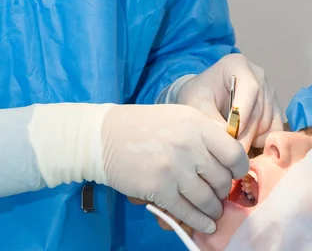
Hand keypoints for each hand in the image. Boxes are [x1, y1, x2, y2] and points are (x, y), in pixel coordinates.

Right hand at [101, 103, 248, 232]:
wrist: (103, 136)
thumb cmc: (142, 126)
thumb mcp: (177, 117)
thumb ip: (203, 135)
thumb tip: (229, 163)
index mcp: (195, 123)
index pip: (234, 153)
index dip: (237, 169)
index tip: (232, 175)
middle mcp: (188, 144)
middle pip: (221, 179)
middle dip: (222, 191)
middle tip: (217, 194)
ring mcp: (174, 168)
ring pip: (207, 200)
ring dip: (212, 210)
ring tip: (212, 211)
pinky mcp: (159, 189)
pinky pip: (187, 212)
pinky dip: (199, 222)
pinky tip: (204, 224)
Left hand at [176, 55, 282, 149]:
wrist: (204, 95)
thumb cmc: (199, 95)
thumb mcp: (196, 103)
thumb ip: (210, 119)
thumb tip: (228, 136)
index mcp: (237, 64)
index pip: (250, 88)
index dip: (243, 113)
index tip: (231, 134)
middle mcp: (258, 75)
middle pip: (260, 109)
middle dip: (245, 133)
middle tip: (229, 151)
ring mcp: (269, 91)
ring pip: (268, 122)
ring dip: (252, 138)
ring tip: (232, 145)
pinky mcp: (275, 107)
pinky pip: (275, 130)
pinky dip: (262, 141)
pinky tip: (244, 142)